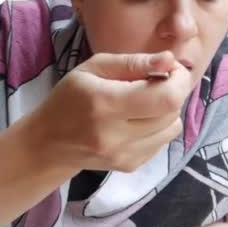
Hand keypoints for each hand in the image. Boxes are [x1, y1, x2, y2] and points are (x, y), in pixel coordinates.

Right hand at [24, 51, 191, 171]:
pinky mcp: (130, 166)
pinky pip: (162, 141)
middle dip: (175, 91)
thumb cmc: (69, 98)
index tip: (170, 68)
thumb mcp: (93, 68)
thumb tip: (169, 60)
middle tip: (159, 80)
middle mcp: (116, 135)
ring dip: (168, 110)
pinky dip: (159, 126)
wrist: (49, 144)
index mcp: (105, 104)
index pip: (165, 97)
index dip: (178, 80)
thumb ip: (133, 63)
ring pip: (172, 128)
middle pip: (172, 112)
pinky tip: (139, 118)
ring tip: (147, 100)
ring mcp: (125, 156)